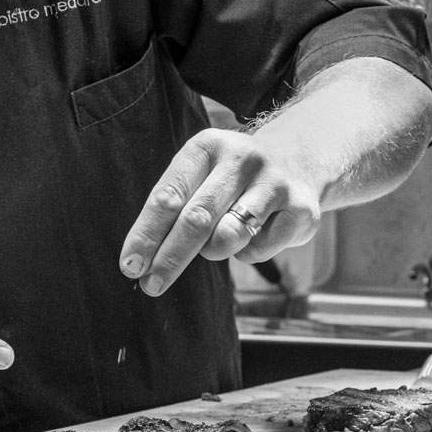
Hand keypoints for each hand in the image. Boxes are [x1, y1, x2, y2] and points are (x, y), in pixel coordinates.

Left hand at [117, 128, 320, 296]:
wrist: (298, 163)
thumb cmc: (230, 178)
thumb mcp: (201, 174)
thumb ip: (174, 206)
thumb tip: (142, 259)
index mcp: (208, 146)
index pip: (169, 196)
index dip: (147, 234)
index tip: (130, 265)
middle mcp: (243, 159)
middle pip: (197, 219)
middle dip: (170, 257)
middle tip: (151, 285)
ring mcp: (275, 183)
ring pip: (228, 237)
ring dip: (213, 250)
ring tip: (216, 242)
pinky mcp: (300, 210)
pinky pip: (258, 250)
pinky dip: (247, 253)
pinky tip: (256, 232)